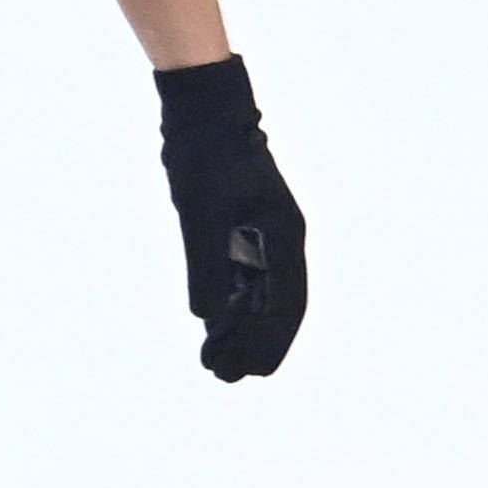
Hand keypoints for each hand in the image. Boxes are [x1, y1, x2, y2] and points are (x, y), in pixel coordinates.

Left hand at [154, 56, 305, 379]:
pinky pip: (241, 275)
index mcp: (284, 237)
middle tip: (223, 375)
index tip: (250, 372)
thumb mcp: (200, 213)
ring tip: (213, 360)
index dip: (271, 342)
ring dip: (239, 328)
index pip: (286, 304)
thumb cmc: (205, 158)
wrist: (203, 112)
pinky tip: (211, 324)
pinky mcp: (241, 226)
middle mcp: (281, 240)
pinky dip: (229, 303)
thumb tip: (205, 315)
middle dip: (253, 343)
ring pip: (258, 293)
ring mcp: (263, 233)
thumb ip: (204, 264)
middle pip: (276, 305)